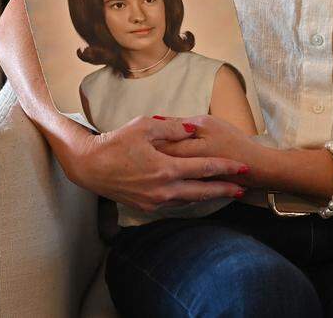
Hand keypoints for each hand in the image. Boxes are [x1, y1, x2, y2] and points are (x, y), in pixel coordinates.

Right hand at [63, 114, 250, 213]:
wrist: (89, 167)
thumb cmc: (116, 143)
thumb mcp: (145, 126)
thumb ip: (173, 128)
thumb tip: (193, 128)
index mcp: (165, 169)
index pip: (204, 168)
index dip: (226, 167)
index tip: (243, 167)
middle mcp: (163, 190)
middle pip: (202, 191)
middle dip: (224, 189)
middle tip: (242, 188)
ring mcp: (154, 201)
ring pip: (189, 200)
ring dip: (207, 196)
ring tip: (224, 191)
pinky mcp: (146, 206)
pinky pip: (174, 203)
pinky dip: (189, 199)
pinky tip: (196, 194)